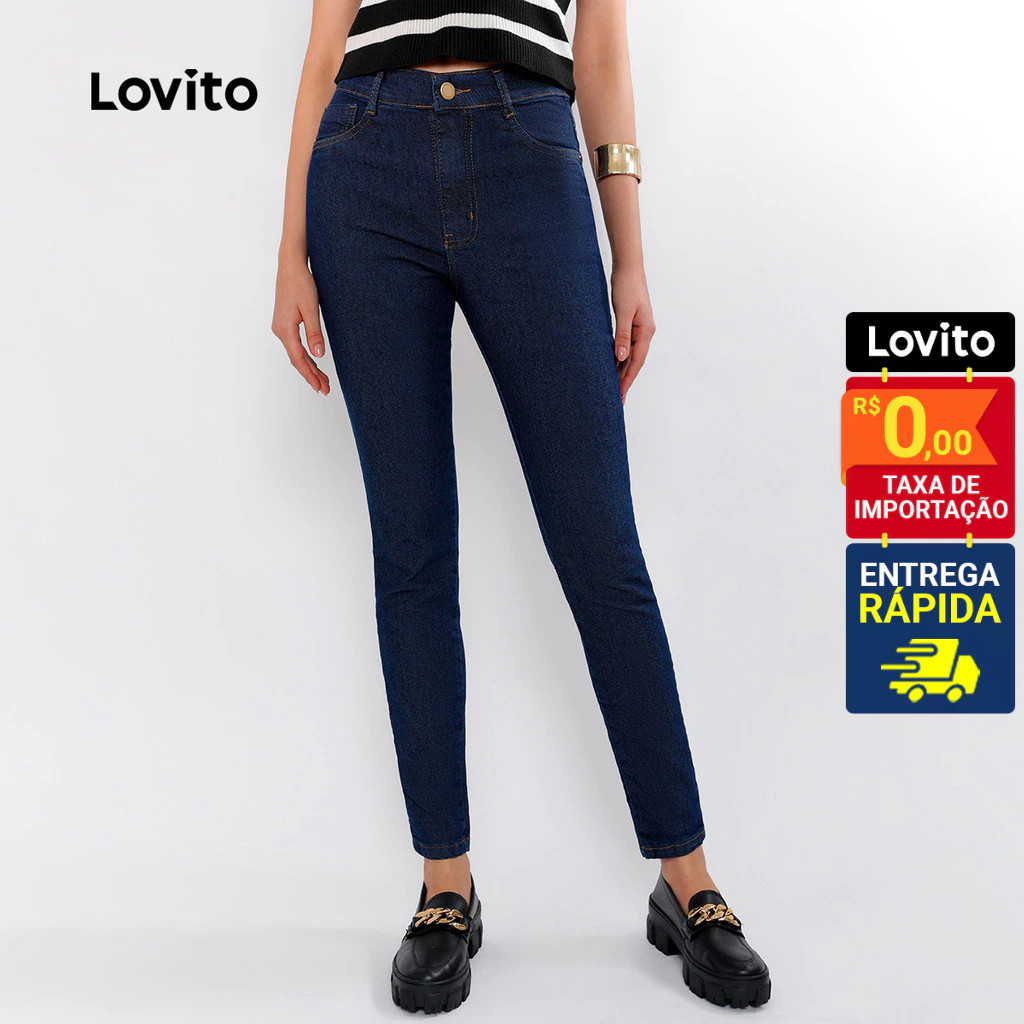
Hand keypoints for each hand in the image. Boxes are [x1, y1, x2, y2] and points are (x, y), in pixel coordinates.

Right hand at [271, 257, 330, 394]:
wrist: (290, 266)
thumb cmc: (300, 283)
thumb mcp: (310, 308)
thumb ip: (314, 332)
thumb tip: (319, 354)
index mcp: (285, 329)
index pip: (299, 359)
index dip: (310, 375)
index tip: (320, 387)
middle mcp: (280, 331)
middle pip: (297, 359)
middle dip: (311, 375)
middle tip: (325, 389)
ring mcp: (281, 327)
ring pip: (296, 353)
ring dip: (309, 367)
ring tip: (323, 380)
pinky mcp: (285, 323)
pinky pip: (295, 345)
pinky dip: (306, 356)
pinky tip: (314, 362)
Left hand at [610, 264, 654, 403]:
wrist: (628, 268)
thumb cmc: (626, 287)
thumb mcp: (623, 312)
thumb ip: (622, 335)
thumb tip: (621, 357)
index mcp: (645, 332)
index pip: (636, 362)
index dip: (627, 380)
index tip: (620, 395)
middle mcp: (644, 333)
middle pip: (634, 363)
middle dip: (625, 382)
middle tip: (617, 401)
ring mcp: (638, 329)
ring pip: (630, 357)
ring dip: (622, 372)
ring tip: (613, 389)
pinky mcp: (631, 325)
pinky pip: (625, 347)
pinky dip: (619, 359)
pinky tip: (612, 367)